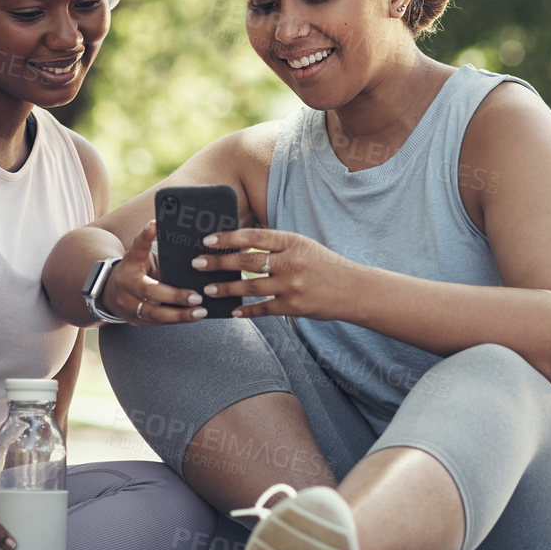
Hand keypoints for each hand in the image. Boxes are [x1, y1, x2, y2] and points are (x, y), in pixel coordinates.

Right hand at [105, 220, 206, 323]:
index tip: (155, 224)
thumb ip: (159, 256)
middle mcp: (126, 283)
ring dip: (179, 314)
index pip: (137, 248)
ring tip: (200, 312)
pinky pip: (158, 322)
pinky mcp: (135, 320)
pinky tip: (193, 316)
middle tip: (196, 296)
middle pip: (149, 290)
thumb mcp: (142, 259)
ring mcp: (128, 304)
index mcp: (129, 262)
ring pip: (154, 313)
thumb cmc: (137, 271)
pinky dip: (176, 319)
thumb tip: (193, 252)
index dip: (145, 236)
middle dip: (174, 295)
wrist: (111, 293)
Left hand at [193, 227, 364, 320]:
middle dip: (218, 262)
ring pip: (250, 286)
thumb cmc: (325, 265)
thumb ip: (277, 243)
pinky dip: (247, 310)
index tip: (208, 240)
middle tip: (197, 263)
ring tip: (208, 289)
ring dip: (226, 288)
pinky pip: (263, 309)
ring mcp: (291, 286)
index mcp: (292, 242)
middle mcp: (290, 262)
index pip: (253, 237)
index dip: (228, 237)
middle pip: (246, 261)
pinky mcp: (293, 307)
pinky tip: (233, 311)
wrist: (353, 290)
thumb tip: (244, 239)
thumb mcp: (303, 246)